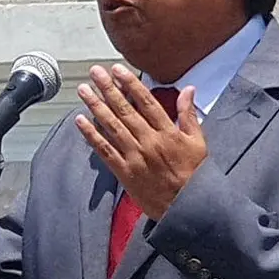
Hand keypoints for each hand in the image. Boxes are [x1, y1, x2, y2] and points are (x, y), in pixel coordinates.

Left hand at [74, 64, 207, 219]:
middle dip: (107, 89)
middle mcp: (149, 141)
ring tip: (83, 91)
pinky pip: (105, 150)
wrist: (187, 208)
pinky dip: (91, 135)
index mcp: (167, 132)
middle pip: (124, 110)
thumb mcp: (198, 142)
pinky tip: (80, 121)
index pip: (146, 102)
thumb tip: (189, 89)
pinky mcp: (124, 172)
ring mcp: (135, 157)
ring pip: (112, 127)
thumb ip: (189, 114)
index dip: (130, 84)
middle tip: (94, 73)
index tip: (117, 70)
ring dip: (95, 106)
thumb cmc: (194, 174)